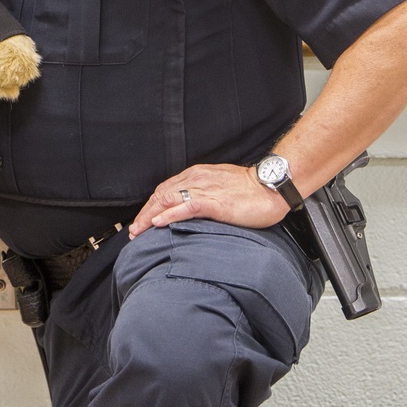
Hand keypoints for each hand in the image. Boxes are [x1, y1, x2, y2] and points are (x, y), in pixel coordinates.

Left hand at [129, 163, 288, 237]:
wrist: (272, 186)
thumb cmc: (250, 190)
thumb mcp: (220, 188)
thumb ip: (202, 195)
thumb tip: (188, 209)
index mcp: (197, 175)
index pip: (165, 190)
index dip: (151, 206)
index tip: (142, 221)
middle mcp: (196, 179)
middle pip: (161, 195)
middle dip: (145, 213)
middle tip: (134, 231)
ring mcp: (205, 190)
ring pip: (168, 200)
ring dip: (150, 216)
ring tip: (140, 231)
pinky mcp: (215, 202)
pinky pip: (187, 207)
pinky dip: (170, 214)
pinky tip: (159, 223)